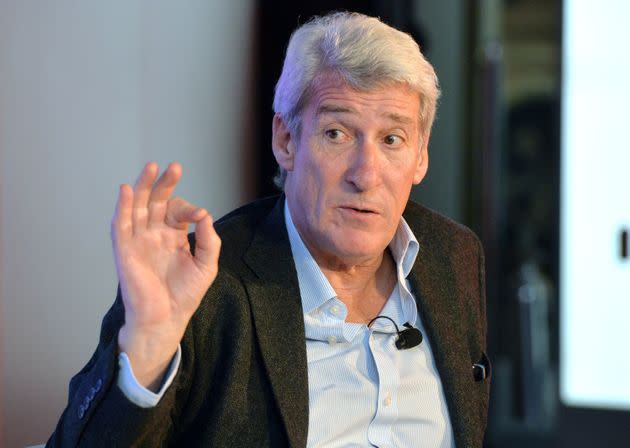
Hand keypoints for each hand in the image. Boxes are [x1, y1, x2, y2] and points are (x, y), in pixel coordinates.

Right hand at [111, 162, 220, 388]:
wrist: (167, 318)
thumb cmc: (185, 294)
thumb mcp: (207, 264)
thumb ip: (209, 239)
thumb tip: (205, 214)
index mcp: (173, 236)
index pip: (178, 211)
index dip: (189, 209)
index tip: (199, 216)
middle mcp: (154, 234)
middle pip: (156, 201)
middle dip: (164, 183)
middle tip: (174, 167)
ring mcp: (139, 240)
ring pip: (138, 207)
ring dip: (143, 187)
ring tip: (151, 167)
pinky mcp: (125, 250)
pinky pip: (121, 225)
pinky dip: (123, 207)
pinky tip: (128, 190)